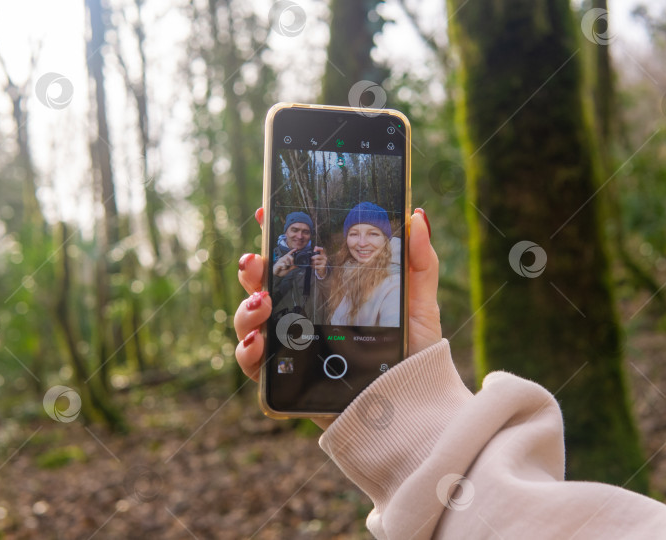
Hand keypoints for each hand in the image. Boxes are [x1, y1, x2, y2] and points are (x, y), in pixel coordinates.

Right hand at [234, 207, 441, 428]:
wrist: (414, 410)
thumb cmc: (415, 356)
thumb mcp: (420, 304)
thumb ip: (419, 260)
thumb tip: (416, 214)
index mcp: (328, 294)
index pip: (295, 259)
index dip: (278, 234)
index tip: (267, 209)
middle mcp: (304, 318)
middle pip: (265, 286)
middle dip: (253, 268)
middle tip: (257, 260)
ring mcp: (292, 348)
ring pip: (251, 322)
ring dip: (245, 308)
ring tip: (262, 302)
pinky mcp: (287, 382)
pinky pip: (254, 366)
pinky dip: (247, 352)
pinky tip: (258, 341)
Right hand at [272, 248, 296, 276]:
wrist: (277, 274)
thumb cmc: (282, 270)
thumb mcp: (288, 269)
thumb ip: (292, 267)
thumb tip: (297, 265)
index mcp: (285, 259)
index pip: (289, 254)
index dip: (292, 251)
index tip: (296, 249)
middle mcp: (283, 259)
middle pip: (288, 256)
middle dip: (292, 259)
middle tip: (292, 264)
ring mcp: (280, 261)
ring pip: (286, 259)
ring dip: (287, 264)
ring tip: (286, 267)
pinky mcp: (278, 264)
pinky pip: (283, 264)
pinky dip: (284, 267)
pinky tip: (283, 268)